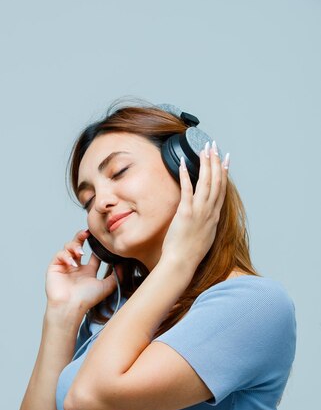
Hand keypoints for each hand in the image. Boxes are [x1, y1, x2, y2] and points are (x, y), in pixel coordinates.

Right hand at [45, 228, 124, 311]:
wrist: (71, 307)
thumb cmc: (86, 300)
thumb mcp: (106, 286)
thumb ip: (116, 276)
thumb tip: (124, 265)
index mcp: (87, 272)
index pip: (92, 254)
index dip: (96, 245)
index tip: (100, 238)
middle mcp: (76, 268)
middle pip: (78, 245)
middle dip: (81, 237)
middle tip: (87, 233)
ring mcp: (65, 267)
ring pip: (68, 247)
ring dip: (75, 246)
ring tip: (81, 252)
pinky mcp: (55, 267)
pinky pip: (59, 255)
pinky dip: (66, 255)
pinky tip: (72, 262)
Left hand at [161, 140, 228, 268]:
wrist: (183, 263)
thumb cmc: (190, 253)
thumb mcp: (204, 236)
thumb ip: (205, 223)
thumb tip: (203, 216)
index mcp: (214, 217)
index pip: (222, 189)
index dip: (224, 172)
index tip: (226, 159)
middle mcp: (209, 212)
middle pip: (216, 181)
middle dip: (216, 161)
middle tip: (214, 147)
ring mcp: (199, 212)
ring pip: (206, 182)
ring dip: (205, 164)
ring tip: (204, 150)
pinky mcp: (186, 213)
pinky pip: (187, 190)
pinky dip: (186, 176)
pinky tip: (183, 164)